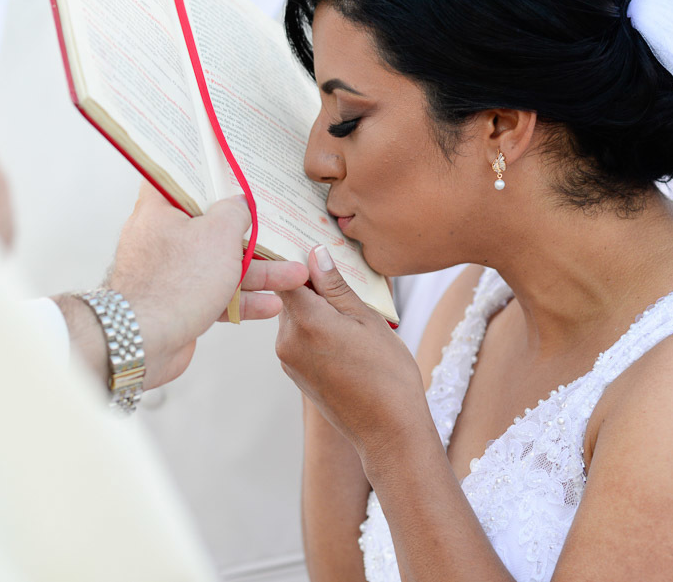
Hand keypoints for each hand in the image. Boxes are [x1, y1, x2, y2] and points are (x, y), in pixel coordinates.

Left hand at [71, 184, 308, 389]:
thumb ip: (235, 213)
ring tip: (294, 276)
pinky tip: (270, 305)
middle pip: (211, 227)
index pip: (180, 180)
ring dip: (258, 272)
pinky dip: (242, 299)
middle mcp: (161, 238)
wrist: (144, 342)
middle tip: (280, 235)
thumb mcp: (218, 234)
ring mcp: (169, 273)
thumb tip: (241, 204)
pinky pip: (215, 295)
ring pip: (219, 265)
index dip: (207, 176)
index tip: (232, 177)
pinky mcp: (178, 303)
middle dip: (251, 236)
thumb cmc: (174, 283)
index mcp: (160, 209)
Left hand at [276, 246, 433, 468]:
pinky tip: (344, 334)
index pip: (284, 275)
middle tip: (341, 272)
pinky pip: (300, 338)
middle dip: (311, 282)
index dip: (296, 256)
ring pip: (295, 317)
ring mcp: (288, 359)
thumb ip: (337, 287)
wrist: (387, 431)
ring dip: (316, 307)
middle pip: (289, 295)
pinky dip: (316, 328)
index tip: (308, 242)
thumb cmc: (387, 375)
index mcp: (306, 321)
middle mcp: (287, 340)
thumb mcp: (367, 320)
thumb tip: (315, 254)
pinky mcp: (295, 373)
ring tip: (350, 308)